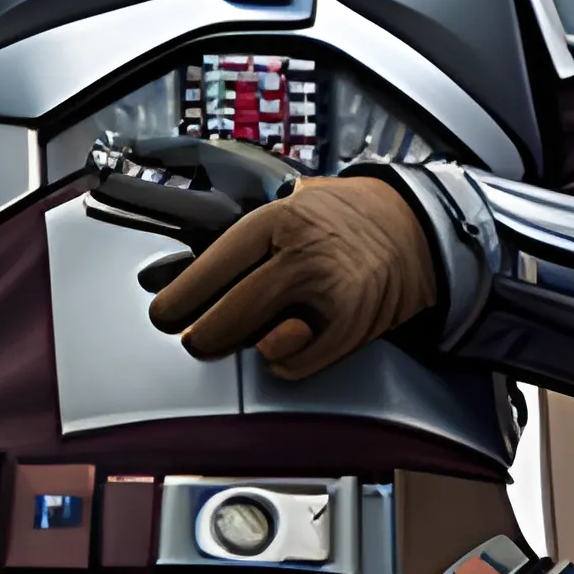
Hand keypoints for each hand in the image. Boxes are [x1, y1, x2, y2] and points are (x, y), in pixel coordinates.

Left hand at [147, 175, 437, 378]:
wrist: (408, 227)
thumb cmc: (336, 219)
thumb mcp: (284, 207)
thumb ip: (239, 240)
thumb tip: (172, 274)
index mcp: (277, 219)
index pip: (212, 268)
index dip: (180, 300)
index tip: (165, 315)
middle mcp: (304, 255)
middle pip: (230, 316)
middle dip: (203, 336)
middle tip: (198, 338)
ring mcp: (330, 294)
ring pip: (261, 345)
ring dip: (244, 346)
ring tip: (247, 332)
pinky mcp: (352, 328)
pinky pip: (294, 365)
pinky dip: (281, 361)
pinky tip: (284, 340)